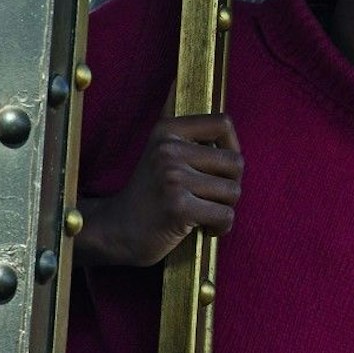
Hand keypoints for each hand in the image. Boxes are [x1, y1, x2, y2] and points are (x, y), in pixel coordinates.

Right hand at [76, 113, 241, 267]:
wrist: (116, 229)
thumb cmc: (151, 195)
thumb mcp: (164, 155)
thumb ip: (195, 144)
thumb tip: (237, 148)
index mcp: (167, 130)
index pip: (223, 123)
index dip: (232, 147)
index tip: (221, 167)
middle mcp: (168, 150)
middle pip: (235, 162)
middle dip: (231, 184)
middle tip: (210, 197)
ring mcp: (172, 178)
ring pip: (233, 191)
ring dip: (225, 208)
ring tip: (203, 212)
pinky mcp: (178, 207)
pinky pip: (225, 215)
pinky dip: (221, 227)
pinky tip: (204, 227)